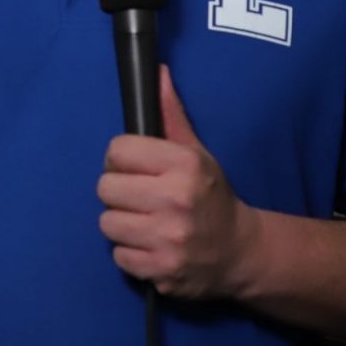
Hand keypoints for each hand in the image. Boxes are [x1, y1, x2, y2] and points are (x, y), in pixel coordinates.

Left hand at [96, 65, 261, 298]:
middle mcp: (175, 200)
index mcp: (183, 165)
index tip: (134, 167)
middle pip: (105, 188)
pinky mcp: (162, 271)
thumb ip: (171, 115)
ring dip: (121, 223)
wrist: (240, 252)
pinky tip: (149, 244)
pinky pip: (119, 256)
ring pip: (107, 223)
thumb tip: (157, 73)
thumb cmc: (212, 195)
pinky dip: (130, 253)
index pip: (117, 150)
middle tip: (137, 196)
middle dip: (118, 191)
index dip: (120, 158)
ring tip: (143, 221)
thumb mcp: (196, 152)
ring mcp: (168, 239)